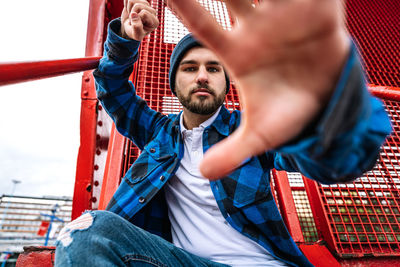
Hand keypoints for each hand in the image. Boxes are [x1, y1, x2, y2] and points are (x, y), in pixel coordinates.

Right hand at [121, 0, 158, 40]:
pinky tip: (130, 10)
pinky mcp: (140, 0)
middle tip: (133, 21)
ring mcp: (146, 5)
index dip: (136, 19)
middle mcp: (153, 12)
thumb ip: (137, 28)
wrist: (129, 28)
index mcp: (155, 22)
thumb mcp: (136, 35)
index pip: (144, 13)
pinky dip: (126, 5)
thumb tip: (134, 14)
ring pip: (133, 1)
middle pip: (138, 6)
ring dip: (128, 10)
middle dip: (131, 14)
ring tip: (132, 16)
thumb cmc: (135, 32)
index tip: (135, 25)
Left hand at [167, 0, 350, 178]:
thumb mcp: (261, 137)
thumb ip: (232, 152)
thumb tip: (203, 174)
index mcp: (238, 53)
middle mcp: (257, 28)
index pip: (202, 25)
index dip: (183, 5)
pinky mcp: (319, 10)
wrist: (326, 106)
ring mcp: (286, 16)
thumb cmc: (289, 114)